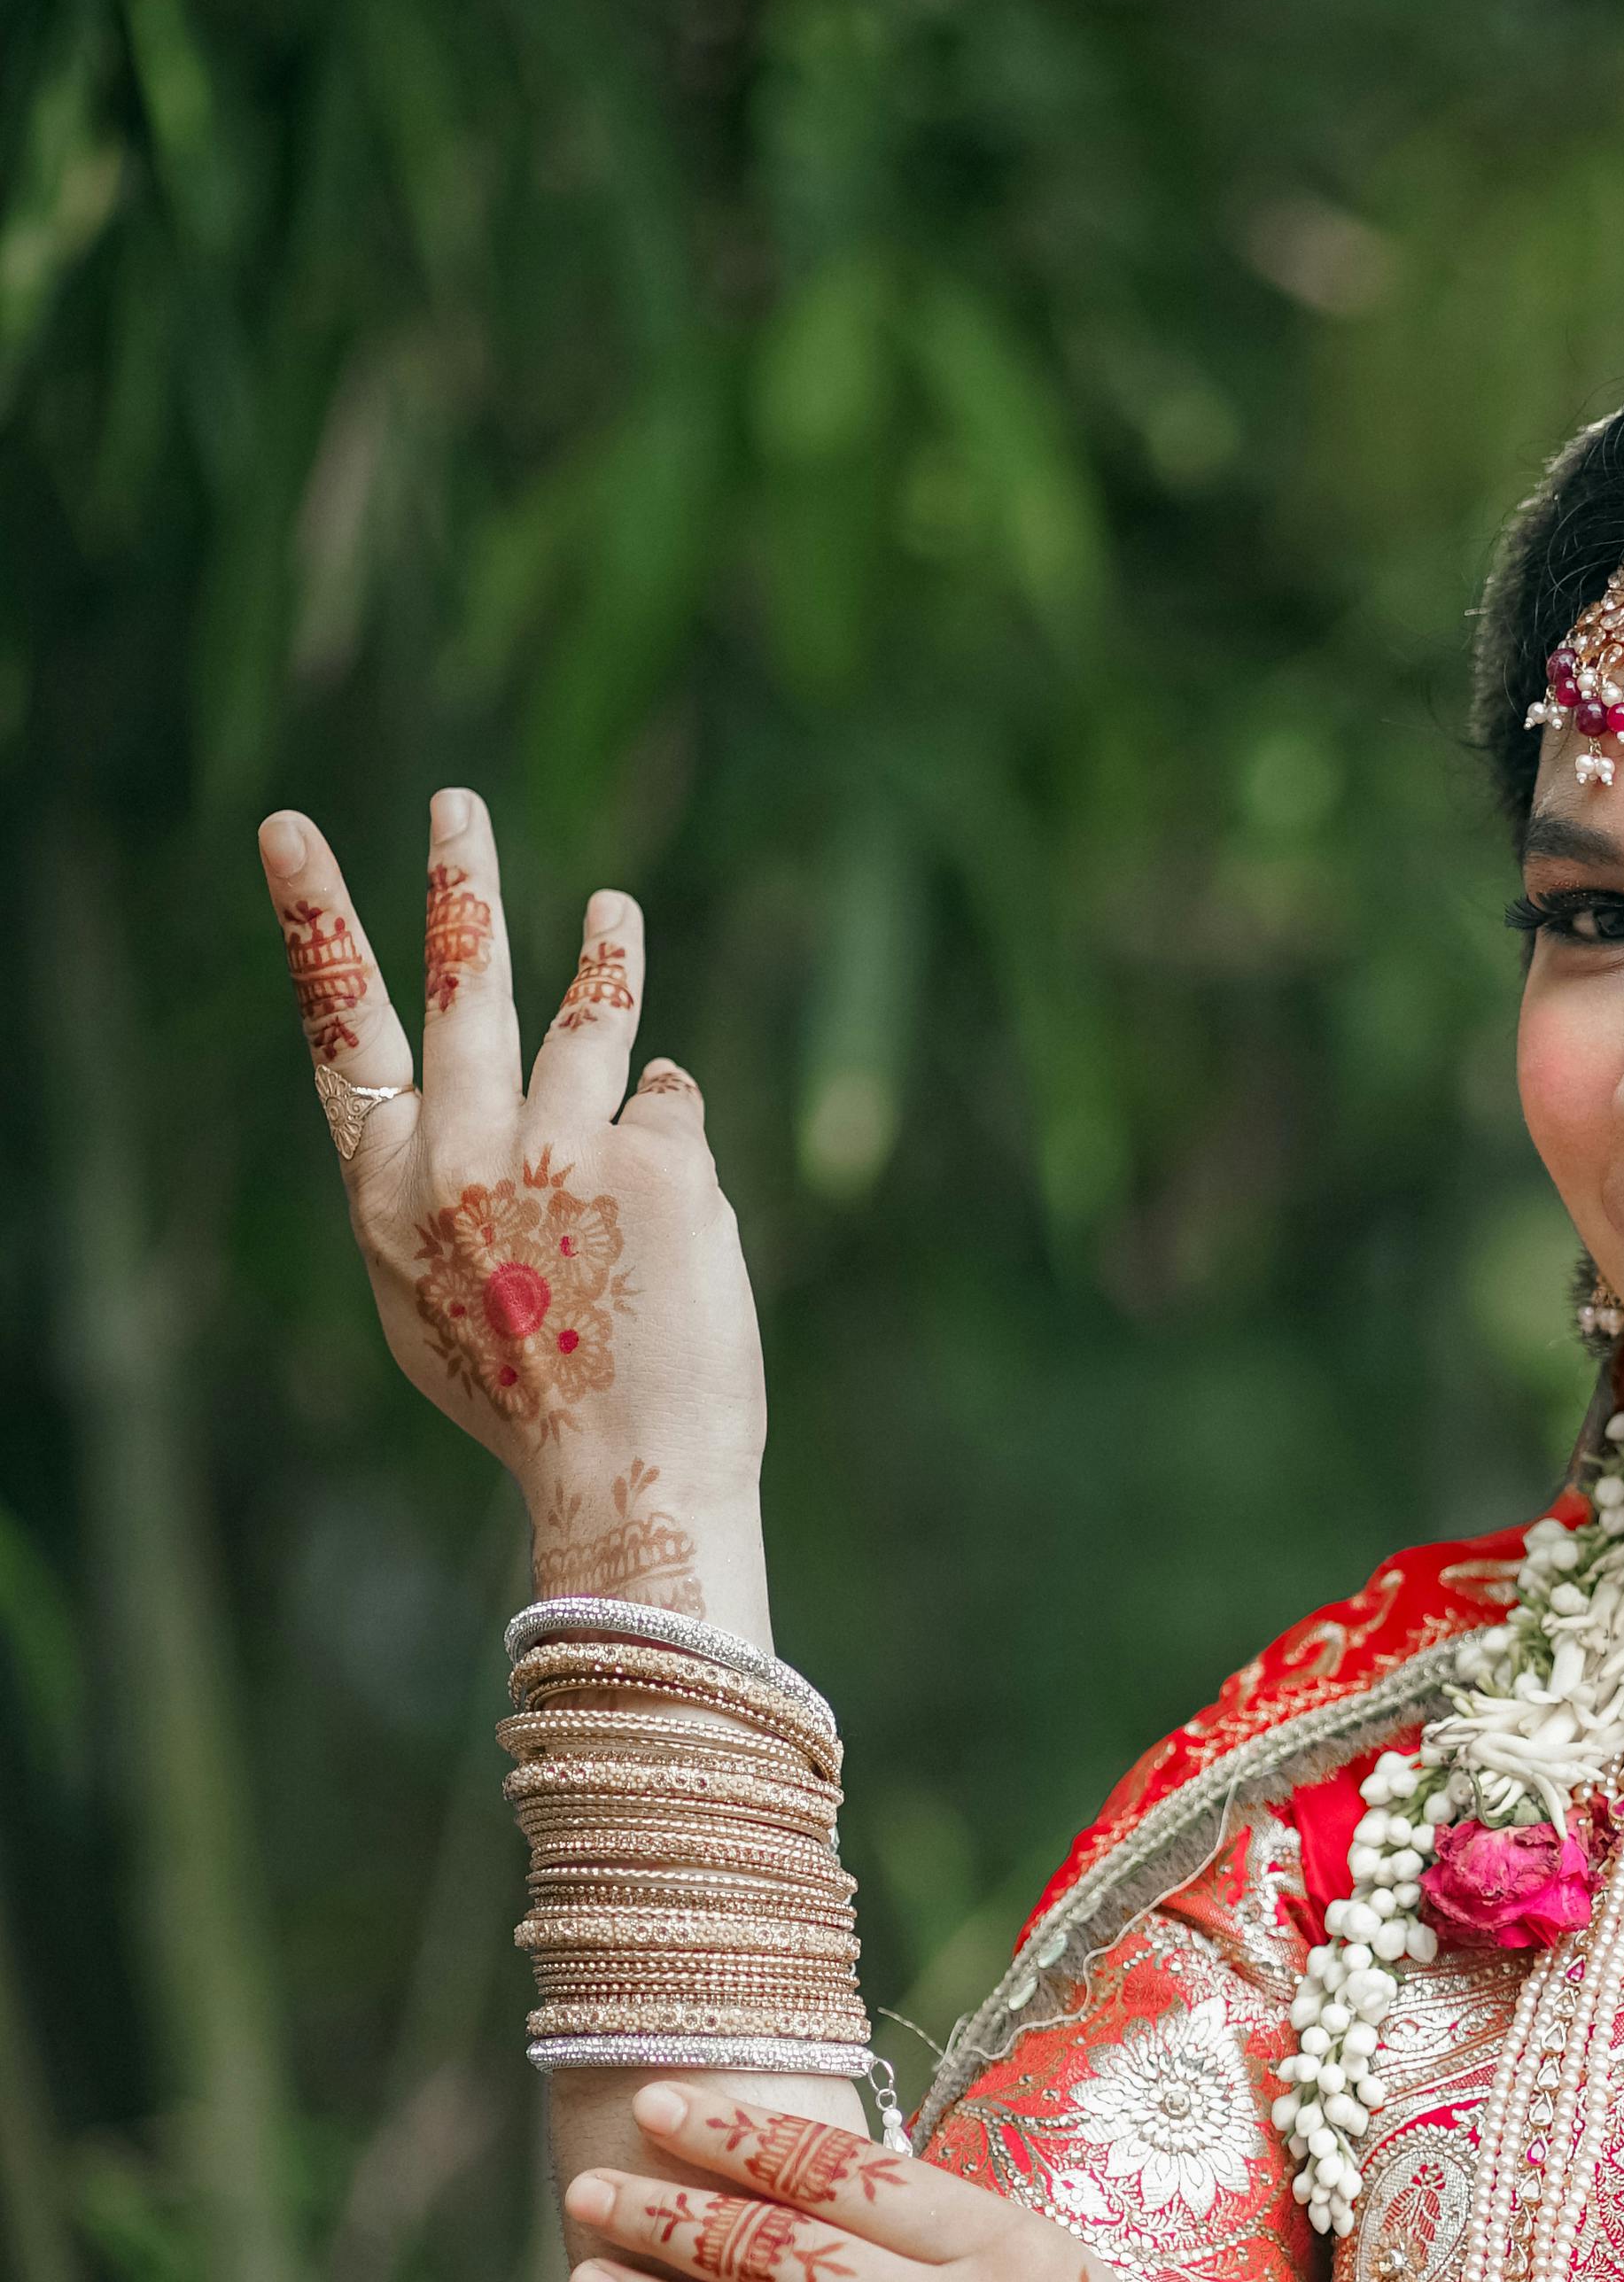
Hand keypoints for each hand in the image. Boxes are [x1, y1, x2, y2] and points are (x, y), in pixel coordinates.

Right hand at [257, 786, 768, 1624]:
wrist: (625, 1479)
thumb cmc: (531, 1400)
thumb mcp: (439, 1300)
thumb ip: (461, 1188)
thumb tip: (592, 1080)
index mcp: (391, 1194)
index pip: (339, 1033)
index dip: (315, 925)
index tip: (291, 834)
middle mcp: (464, 1158)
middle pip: (461, 982)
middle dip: (458, 881)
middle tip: (455, 802)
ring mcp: (560, 1151)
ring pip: (589, 1018)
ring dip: (603, 955)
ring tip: (611, 909)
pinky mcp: (654, 1161)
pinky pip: (668, 1105)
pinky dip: (673, 1143)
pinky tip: (673, 1211)